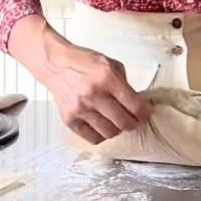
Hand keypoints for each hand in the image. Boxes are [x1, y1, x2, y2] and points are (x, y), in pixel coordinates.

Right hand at [8, 15, 150, 143]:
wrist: (55, 64)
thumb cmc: (82, 62)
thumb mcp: (110, 64)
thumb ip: (124, 83)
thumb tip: (137, 102)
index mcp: (107, 78)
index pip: (135, 106)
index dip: (145, 113)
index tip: (145, 114)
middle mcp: (93, 94)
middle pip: (124, 123)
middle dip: (133, 123)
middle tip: (132, 119)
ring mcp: (80, 109)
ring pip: (110, 133)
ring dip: (116, 129)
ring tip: (114, 121)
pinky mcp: (70, 119)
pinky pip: (92, 138)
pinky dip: (101, 135)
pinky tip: (101, 125)